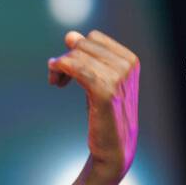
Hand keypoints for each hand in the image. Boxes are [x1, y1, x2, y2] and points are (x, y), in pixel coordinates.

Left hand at [48, 29, 139, 181]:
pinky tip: (56, 82)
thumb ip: (87, 58)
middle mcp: (127, 65)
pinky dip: (61, 69)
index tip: (68, 70)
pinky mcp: (105, 91)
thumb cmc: (105, 116)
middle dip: (66, 57)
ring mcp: (119, 77)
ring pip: (76, 54)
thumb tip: (70, 35)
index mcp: (130, 59)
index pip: (93, 38)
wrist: (113, 150)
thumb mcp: (99, 81)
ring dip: (59, 66)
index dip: (76, 50)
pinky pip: (75, 67)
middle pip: (83, 44)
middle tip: (59, 79)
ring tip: (57, 82)